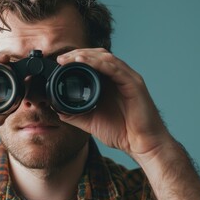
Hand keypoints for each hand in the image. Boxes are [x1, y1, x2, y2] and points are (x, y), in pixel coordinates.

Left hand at [56, 48, 170, 160]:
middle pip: (98, 55)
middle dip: (78, 53)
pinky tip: (85, 62)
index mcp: (111, 82)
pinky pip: (115, 68)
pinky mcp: (134, 84)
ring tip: (69, 58)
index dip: (76, 58)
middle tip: (61, 59)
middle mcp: (120, 77)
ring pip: (106, 58)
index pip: (93, 62)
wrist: (141, 145)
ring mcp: (128, 78)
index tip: (59, 62)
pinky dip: (99, 63)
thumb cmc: (122, 133)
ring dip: (86, 55)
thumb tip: (58, 109)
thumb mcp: (91, 121)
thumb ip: (76, 114)